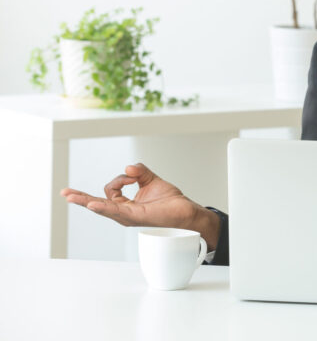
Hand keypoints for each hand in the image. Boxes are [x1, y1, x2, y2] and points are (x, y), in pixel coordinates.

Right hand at [61, 163, 220, 249]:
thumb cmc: (169, 200)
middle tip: (64, 192)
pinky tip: (93, 204)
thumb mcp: (151, 180)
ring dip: (85, 201)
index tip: (132, 175)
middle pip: (96, 203)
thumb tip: (128, 167)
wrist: (185, 210)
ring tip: (70, 197)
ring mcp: (127, 216)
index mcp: (124, 205)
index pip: (109, 190)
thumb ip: (139, 172)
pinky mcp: (135, 217)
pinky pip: (115, 211)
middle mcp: (122, 212)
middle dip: (80, 197)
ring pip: (101, 207)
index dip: (119, 178)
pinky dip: (104, 206)